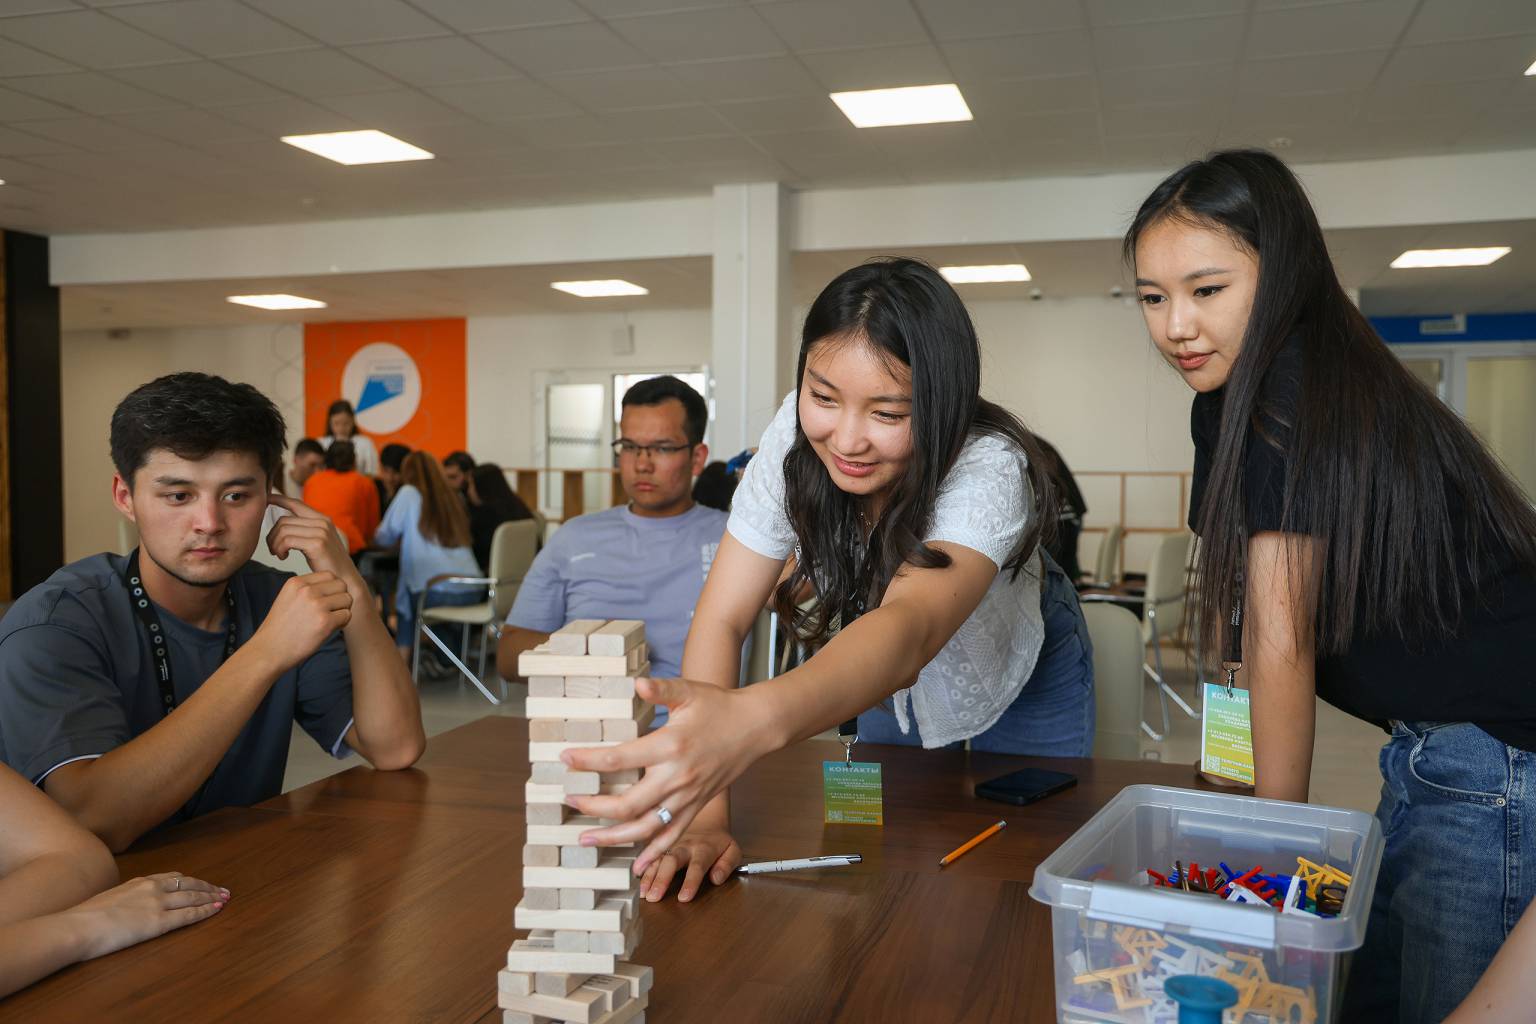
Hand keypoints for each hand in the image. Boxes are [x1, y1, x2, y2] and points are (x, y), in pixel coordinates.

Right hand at [70, 872, 226, 960]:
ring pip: (192, 897)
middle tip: (222, 890)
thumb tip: (123, 907)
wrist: (77, 927)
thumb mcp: (106, 900)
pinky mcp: (159, 922)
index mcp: (138, 882)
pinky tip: (216, 909)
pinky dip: (205, 911)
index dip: (189, 881)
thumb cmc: (83, 918)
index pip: (172, 877)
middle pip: (188, 884)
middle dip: (207, 887)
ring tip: (225, 898)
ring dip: (211, 897)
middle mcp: (152, 888)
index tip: (201, 883)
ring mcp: (157, 904)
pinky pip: (188, 915)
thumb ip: (121, 900)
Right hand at [250, 572, 351, 672]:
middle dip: (340, 598)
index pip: (329, 575)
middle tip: (330, 611)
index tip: (325, 601)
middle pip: (341, 585)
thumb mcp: (288, 598)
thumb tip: (334, 586)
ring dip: (342, 610)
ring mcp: (317, 605)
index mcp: (296, 582)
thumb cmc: (279, 629)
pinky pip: (347, 615)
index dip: (331, 589)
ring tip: (327, 621)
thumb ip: (307, 589)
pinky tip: (328, 629)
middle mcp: (307, 590)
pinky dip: (341, 623)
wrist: (269, 651)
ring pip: (347, 599)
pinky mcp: (325, 621)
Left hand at [266, 493, 359, 587]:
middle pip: (283, 520)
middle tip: (273, 550)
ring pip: (283, 530)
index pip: (296, 503)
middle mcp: (322, 522)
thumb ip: (305, 530)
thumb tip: (283, 524)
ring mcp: (321, 532)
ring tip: (279, 554)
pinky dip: (279, 549)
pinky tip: (283, 557)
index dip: (279, 499)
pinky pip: (287, 541)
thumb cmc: (329, 565)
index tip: (266, 499)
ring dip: (274, 544)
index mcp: (322, 519)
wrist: (345, 581)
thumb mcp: (318, 542)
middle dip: (272, 535)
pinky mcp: (317, 544)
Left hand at [561, 678, 776, 877]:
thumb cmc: (719, 706)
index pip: (619, 759)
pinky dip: (654, 853)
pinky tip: (637, 865)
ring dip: (614, 838)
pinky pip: (673, 836)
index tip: (566, 758)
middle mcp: (677, 777)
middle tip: (570, 801)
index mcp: (670, 745)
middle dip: (593, 807)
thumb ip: (661, 688)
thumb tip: (637, 684)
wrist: (754, 727)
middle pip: (627, 805)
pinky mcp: (697, 806)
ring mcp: (688, 796)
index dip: (588, 761)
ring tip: (587, 839)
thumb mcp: (689, 691)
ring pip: (646, 829)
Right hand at [638, 828, 741, 903]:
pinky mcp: (661, 845)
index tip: (683, 898)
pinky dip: (642, 868)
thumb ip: (727, 865)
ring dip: (649, 876)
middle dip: (662, 879)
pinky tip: (637, 880)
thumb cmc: (718, 843)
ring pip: (658, 858)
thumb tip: (717, 878)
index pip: (698, 866)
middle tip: (654, 897)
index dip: (690, 881)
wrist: (705, 820)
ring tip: (643, 894)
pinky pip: (649, 856)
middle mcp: (685, 846)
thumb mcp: (732, 850)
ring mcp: (671, 845)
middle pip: (672, 861)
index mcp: (705, 848)